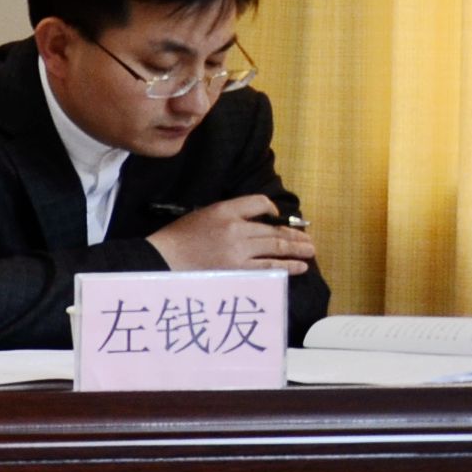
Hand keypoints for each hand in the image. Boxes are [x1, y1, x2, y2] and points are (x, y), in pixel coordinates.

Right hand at [147, 195, 318, 273]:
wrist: (161, 260)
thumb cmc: (176, 239)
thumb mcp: (200, 216)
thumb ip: (226, 217)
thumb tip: (252, 224)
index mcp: (224, 210)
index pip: (258, 203)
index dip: (271, 209)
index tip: (276, 217)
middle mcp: (235, 228)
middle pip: (272, 229)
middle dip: (293, 234)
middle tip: (307, 239)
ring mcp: (238, 250)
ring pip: (276, 247)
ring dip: (296, 249)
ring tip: (310, 251)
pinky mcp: (238, 269)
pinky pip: (270, 267)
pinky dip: (287, 266)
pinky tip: (299, 267)